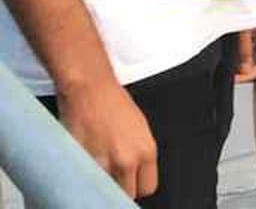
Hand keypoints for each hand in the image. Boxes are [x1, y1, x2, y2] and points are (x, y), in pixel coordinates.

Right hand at [58, 80, 156, 197]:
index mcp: (146, 151)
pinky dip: (84, 175)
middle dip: (119, 187)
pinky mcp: (81, 162)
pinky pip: (85, 180)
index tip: (130, 182)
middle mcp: (127, 160)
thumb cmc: (113, 102)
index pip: (147, 188)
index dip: (136, 186)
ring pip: (105, 189)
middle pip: (126, 194)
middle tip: (111, 175)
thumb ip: (139, 154)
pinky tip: (84, 161)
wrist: (89, 88)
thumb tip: (135, 174)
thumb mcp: (139, 129)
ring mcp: (103, 163)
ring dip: (101, 181)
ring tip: (97, 165)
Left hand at [233, 0, 255, 83]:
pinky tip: (231, 44)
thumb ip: (244, 47)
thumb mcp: (244, 25)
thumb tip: (242, 67)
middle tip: (227, 71)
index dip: (248, 76)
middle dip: (244, 68)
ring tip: (227, 59)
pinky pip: (253, 41)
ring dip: (242, 57)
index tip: (233, 78)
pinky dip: (243, 46)